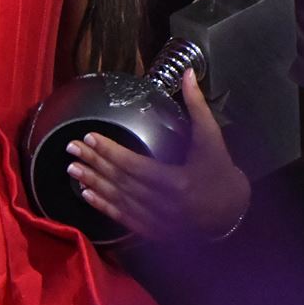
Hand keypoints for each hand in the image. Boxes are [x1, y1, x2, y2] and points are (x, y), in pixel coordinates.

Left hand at [67, 71, 250, 241]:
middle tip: (71, 149)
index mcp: (178, 182)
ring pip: (120, 202)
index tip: (89, 137)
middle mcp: (166, 205)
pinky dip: (104, 207)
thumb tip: (187, 72)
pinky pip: (124, 219)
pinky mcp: (155, 232)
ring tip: (72, 169)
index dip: (110, 152)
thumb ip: (196, 105)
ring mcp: (159, 222)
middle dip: (95, 164)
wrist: (232, 210)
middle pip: (122, 183)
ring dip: (94, 184)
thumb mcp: (211, 136)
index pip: (136, 166)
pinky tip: (86, 194)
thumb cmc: (220, 169)